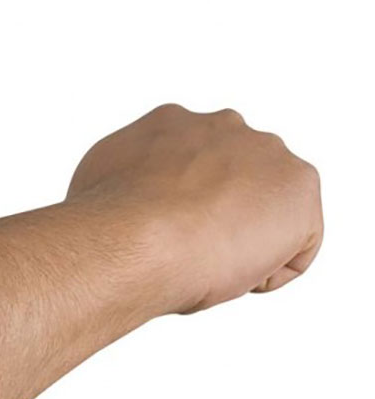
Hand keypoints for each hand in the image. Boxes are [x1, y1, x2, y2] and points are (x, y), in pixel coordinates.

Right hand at [66, 104, 322, 312]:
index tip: (162, 234)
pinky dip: (266, 273)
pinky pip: (294, 248)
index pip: (192, 166)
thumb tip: (121, 196)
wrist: (135, 235)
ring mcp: (267, 154)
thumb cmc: (106, 219)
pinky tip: (228, 275)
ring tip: (205, 265)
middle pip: (237, 182)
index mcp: (172, 123)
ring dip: (244, 242)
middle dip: (219, 217)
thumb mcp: (97, 181)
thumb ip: (124, 179)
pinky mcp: (300, 190)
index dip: (177, 209)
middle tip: (187, 253)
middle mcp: (224, 126)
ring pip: (268, 213)